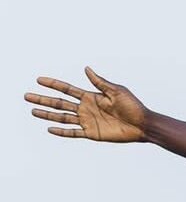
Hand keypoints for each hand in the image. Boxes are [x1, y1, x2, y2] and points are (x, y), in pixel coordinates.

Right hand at [26, 67, 148, 141]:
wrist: (143, 124)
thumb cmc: (133, 106)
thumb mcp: (116, 91)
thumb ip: (100, 82)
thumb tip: (86, 69)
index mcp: (90, 96)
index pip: (67, 89)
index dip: (53, 84)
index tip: (39, 80)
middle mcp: (86, 108)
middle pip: (59, 103)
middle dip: (43, 99)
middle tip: (26, 96)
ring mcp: (87, 121)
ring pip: (62, 117)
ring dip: (47, 114)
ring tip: (32, 111)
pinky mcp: (92, 133)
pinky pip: (73, 133)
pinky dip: (61, 131)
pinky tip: (50, 128)